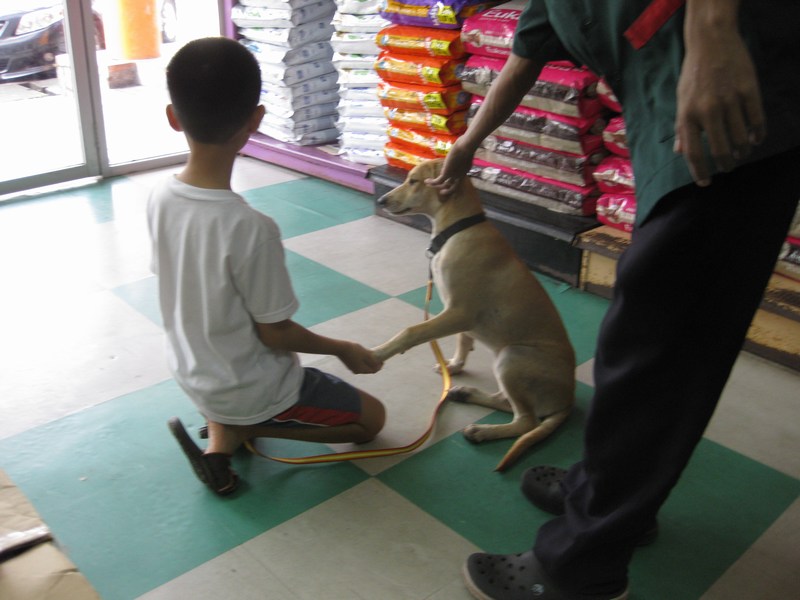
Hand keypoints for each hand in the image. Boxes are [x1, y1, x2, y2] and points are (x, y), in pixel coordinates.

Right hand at [338, 342, 382, 373]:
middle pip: (368, 369)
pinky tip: (364, 355)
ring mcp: (352, 368)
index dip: (379, 366)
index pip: (373, 370)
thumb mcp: (365, 354)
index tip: (383, 360)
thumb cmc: (353, 350)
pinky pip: (359, 364)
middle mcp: (357, 371)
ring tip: (372, 356)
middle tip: (378, 358)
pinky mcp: (349, 364)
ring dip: (369, 362)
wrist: (340, 347)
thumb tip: (379, 364)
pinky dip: (363, 361)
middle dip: (374, 364)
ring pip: (363, 367)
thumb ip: (372, 361)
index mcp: (361, 370)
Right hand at [425, 138, 477, 194]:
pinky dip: (432, 182)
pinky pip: (438, 182)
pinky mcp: (446, 173)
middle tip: (441, 191)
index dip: (452, 181)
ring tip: (429, 185)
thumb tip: (460, 147)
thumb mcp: (464, 151)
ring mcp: (453, 176)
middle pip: (453, 187)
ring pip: (444, 186)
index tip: (447, 181)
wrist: (465, 147)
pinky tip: (426, 181)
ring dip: (436, 186)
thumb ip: (461, 152)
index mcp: (464, 171)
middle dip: (447, 190)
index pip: (458, 179)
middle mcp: (460, 176)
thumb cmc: (466, 146)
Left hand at [674, 16, 764, 185]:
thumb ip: (682, 127)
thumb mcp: (681, 100)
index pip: (693, 154)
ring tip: (742, 154)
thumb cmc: (693, 75)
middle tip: (728, 168)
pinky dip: (757, 134)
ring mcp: (729, 100)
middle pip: (719, 150)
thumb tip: (680, 152)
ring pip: (740, 138)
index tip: (705, 183)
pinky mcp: (747, 90)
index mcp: (687, 116)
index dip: (700, 173)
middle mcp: (707, 111)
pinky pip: (756, 120)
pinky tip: (755, 139)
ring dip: (742, 151)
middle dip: (725, 164)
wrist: (711, 43)